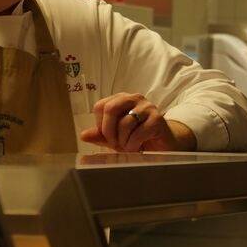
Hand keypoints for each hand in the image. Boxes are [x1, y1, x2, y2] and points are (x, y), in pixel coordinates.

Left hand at [78, 92, 196, 151]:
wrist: (163, 146)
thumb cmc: (137, 140)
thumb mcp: (115, 138)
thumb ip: (100, 135)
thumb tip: (83, 135)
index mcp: (121, 99)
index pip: (100, 106)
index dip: (100, 124)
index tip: (107, 136)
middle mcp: (134, 98)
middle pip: (110, 109)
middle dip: (109, 131)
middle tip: (115, 143)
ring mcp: (147, 107)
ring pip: (124, 123)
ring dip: (123, 141)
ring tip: (129, 146)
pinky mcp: (158, 119)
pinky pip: (138, 133)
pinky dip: (133, 145)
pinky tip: (137, 148)